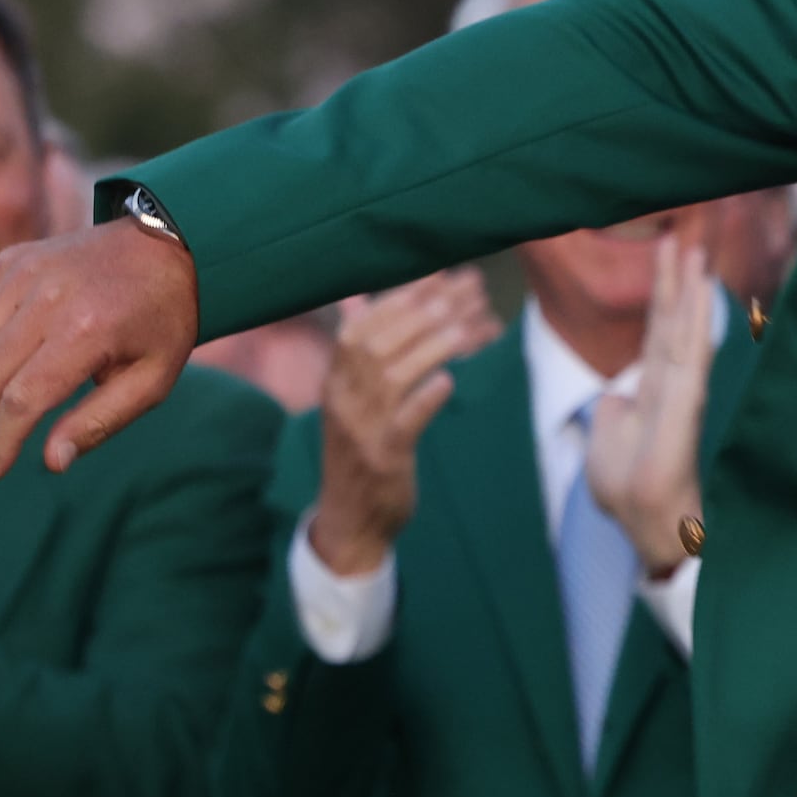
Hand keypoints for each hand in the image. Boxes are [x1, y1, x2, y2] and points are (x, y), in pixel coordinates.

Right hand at [0, 220, 199, 477]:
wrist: (169, 247)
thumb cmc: (162, 322)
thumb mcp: (153, 380)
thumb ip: (101, 422)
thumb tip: (51, 462)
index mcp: (88, 329)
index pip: (23, 399)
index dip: (1, 441)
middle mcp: (49, 296)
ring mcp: (24, 272)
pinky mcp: (11, 261)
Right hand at [308, 271, 499, 577]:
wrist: (350, 522)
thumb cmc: (360, 452)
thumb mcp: (351, 400)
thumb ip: (357, 352)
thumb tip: (355, 299)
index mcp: (334, 383)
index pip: (357, 329)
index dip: (396, 299)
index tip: (436, 275)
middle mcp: (341, 402)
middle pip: (373, 346)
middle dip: (419, 313)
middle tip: (462, 292)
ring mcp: (361, 431)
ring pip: (390, 378)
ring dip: (428, 348)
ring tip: (463, 329)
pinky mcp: (383, 459)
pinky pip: (404, 424)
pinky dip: (425, 399)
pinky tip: (449, 381)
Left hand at [584, 236, 716, 576]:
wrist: (642, 520)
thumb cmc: (626, 489)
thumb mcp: (607, 438)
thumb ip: (614, 411)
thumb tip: (614, 396)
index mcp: (650, 390)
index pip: (656, 332)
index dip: (660, 294)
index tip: (666, 254)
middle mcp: (670, 383)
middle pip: (671, 321)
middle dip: (676, 279)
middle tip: (684, 234)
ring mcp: (681, 390)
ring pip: (684, 328)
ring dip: (689, 288)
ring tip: (694, 248)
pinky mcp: (686, 401)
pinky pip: (691, 350)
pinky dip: (696, 317)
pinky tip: (700, 288)